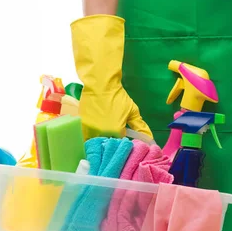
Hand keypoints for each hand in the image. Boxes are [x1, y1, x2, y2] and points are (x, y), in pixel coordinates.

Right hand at [71, 14, 152, 139]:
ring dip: (101, 141)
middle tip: (115, 137)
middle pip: (108, 146)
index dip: (124, 143)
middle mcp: (101, 134)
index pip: (121, 145)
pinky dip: (93, 136)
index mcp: (115, 131)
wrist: (100, 84)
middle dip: (112, 144)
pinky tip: (98, 130)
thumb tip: (149, 139)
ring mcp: (89, 130)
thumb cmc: (118, 97)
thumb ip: (140, 126)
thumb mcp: (132, 111)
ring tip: (106, 134)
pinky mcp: (82, 126)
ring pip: (96, 143)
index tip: (125, 139)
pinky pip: (87, 137)